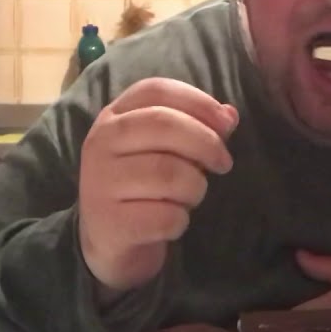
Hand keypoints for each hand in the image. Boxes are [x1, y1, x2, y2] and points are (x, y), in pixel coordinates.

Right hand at [78, 78, 237, 294]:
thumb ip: (196, 127)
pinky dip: (181, 221)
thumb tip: (230, 115)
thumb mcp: (165, 150)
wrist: (107, 241)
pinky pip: (167, 216)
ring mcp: (101, 182)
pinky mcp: (110, 222)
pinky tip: (172, 222)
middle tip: (223, 163)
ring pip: (171, 174)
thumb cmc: (143, 186)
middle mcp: (100, 142)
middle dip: (207, 143)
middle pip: (165, 125)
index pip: (156, 90)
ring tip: (189, 197)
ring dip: (195, 188)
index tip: (226, 123)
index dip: (198, 101)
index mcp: (113, 117)